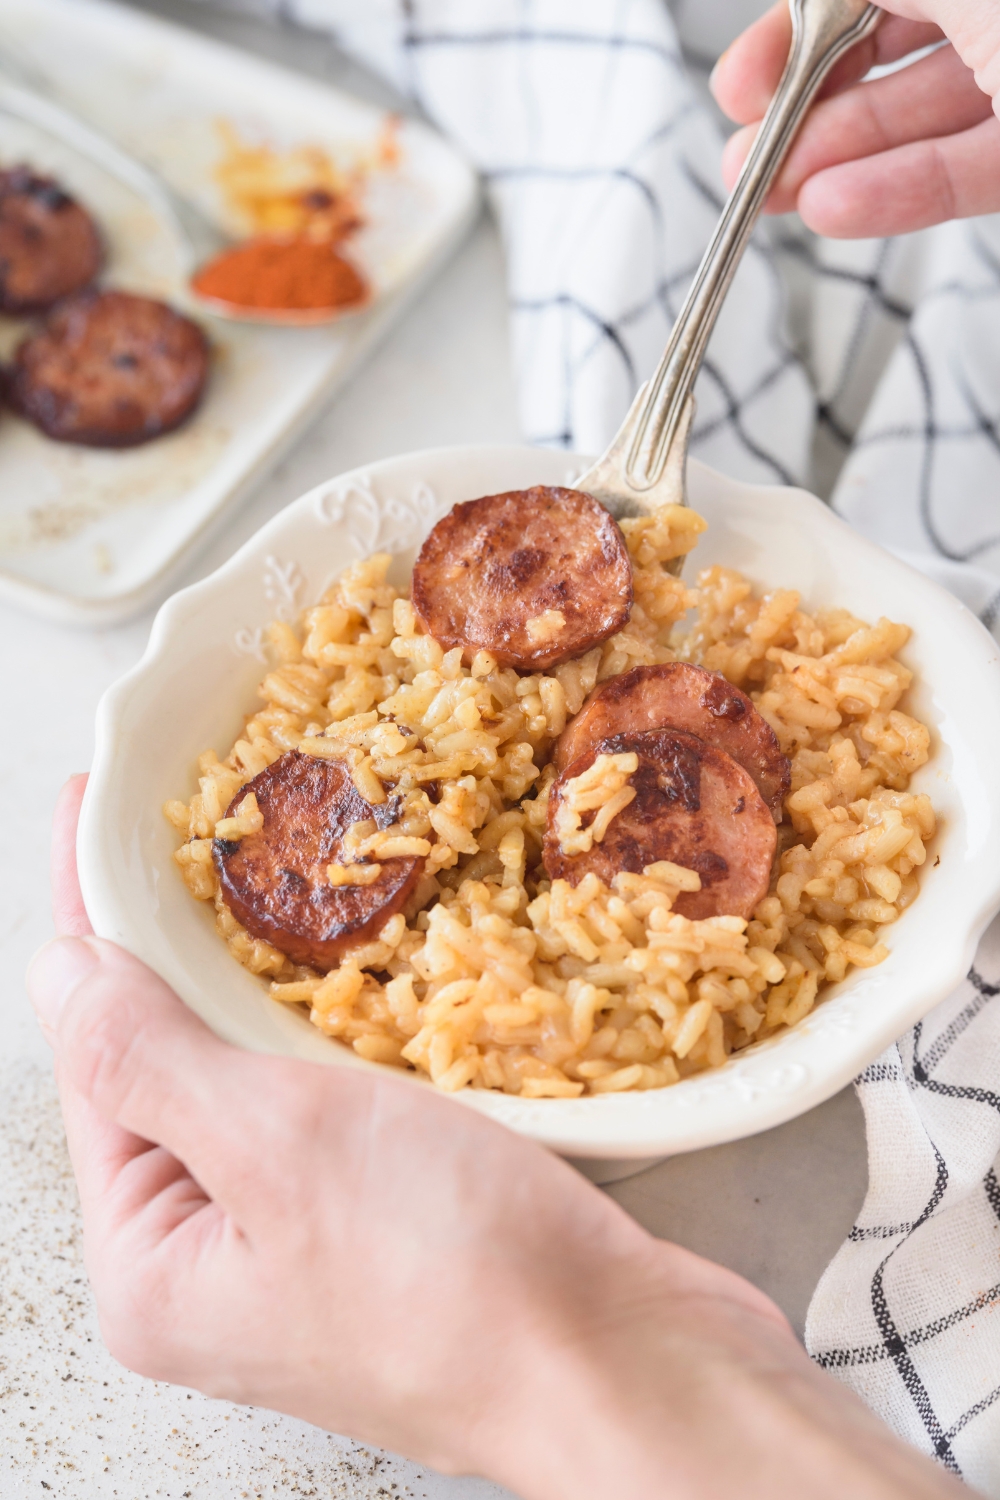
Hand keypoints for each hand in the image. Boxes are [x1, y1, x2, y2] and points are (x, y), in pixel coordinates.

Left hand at [29, 776, 963, 1498]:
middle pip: (169, 1070)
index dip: (93, 926)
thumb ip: (151, 1057)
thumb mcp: (277, 1147)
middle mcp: (217, 1269)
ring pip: (256, 1083)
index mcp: (155, 1267)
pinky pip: (330, 1108)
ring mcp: (306, 1253)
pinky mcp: (389, 1232)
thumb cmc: (455, 1276)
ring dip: (255, 984)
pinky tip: (344, 970)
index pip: (97, 1058)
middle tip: (172, 830)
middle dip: (170, 951)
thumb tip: (62, 973)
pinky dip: (328, 1034)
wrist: (630, 1367)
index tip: (92, 818)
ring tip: (244, 876)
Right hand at [711, 1, 999, 236]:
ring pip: (918, 118)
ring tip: (774, 193)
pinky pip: (962, 174)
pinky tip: (834, 208)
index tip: (744, 80)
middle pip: (885, 49)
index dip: (796, 30)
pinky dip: (897, 193)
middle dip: (806, 103)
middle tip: (748, 150)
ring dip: (836, 158)